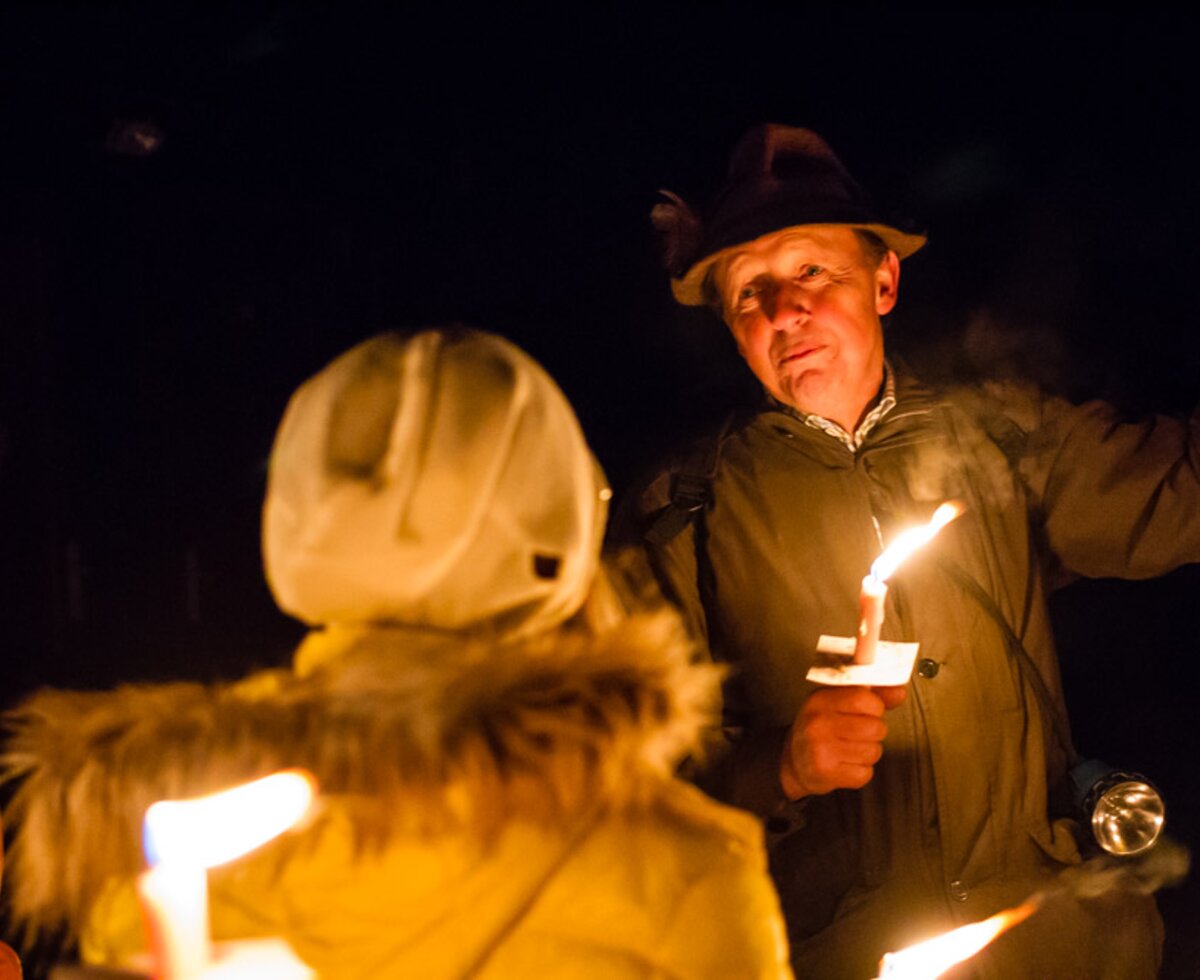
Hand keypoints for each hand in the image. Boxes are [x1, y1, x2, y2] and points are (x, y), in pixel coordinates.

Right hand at [779, 685, 906, 799]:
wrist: (793, 761)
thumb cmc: (822, 727)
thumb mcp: (838, 703)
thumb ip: (871, 695)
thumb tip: (899, 692)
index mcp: (820, 699)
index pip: (863, 698)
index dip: (875, 707)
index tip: (867, 711)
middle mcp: (818, 722)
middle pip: (875, 727)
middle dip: (874, 733)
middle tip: (857, 733)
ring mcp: (820, 748)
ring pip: (873, 751)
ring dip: (868, 753)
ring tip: (850, 749)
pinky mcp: (825, 773)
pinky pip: (865, 773)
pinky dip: (860, 772)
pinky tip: (845, 765)